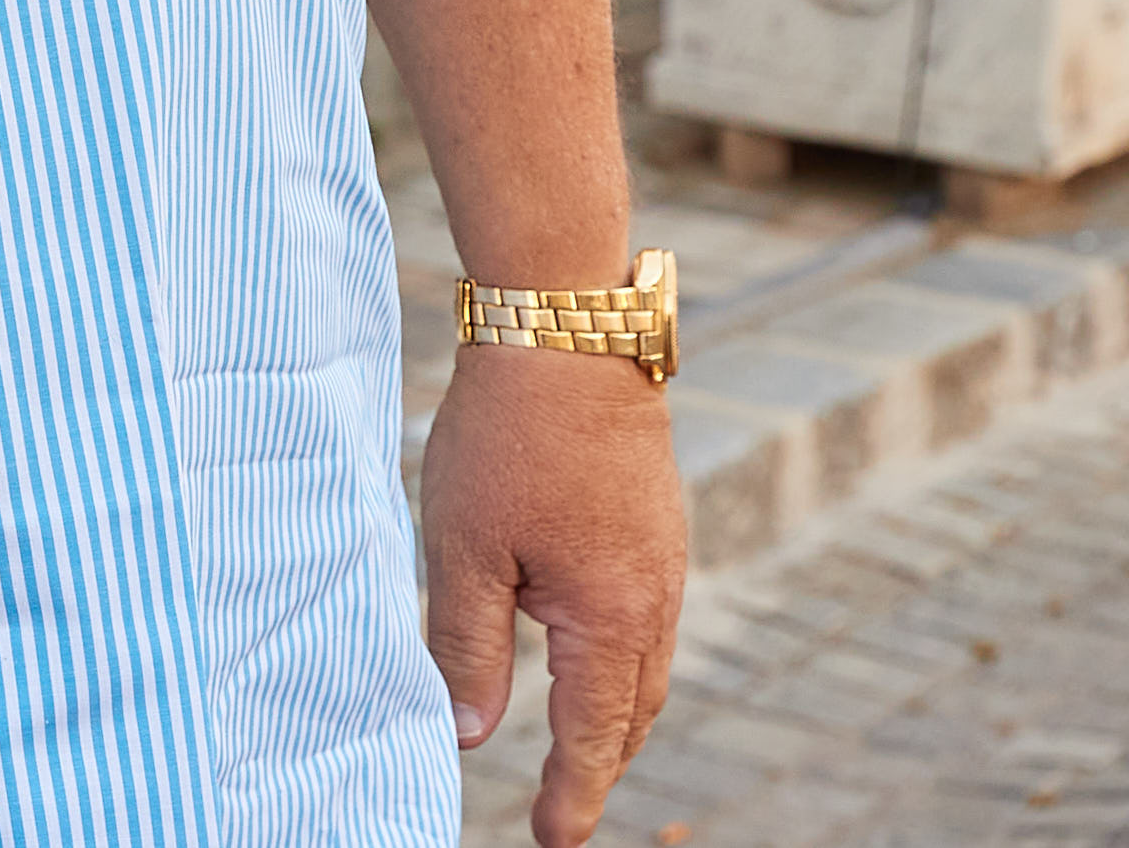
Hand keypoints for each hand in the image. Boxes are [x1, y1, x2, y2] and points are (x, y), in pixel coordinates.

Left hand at [417, 340, 686, 844]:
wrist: (568, 332)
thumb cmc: (506, 438)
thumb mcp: (463, 549)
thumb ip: (468, 647)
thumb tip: (471, 732)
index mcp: (611, 620)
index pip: (591, 738)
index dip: (570, 795)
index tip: (549, 840)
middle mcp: (654, 602)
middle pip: (632, 714)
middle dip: (599, 766)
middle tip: (560, 806)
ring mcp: (664, 562)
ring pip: (646, 669)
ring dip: (614, 715)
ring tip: (576, 748)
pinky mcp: (657, 528)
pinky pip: (648, 621)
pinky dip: (622, 659)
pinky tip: (588, 652)